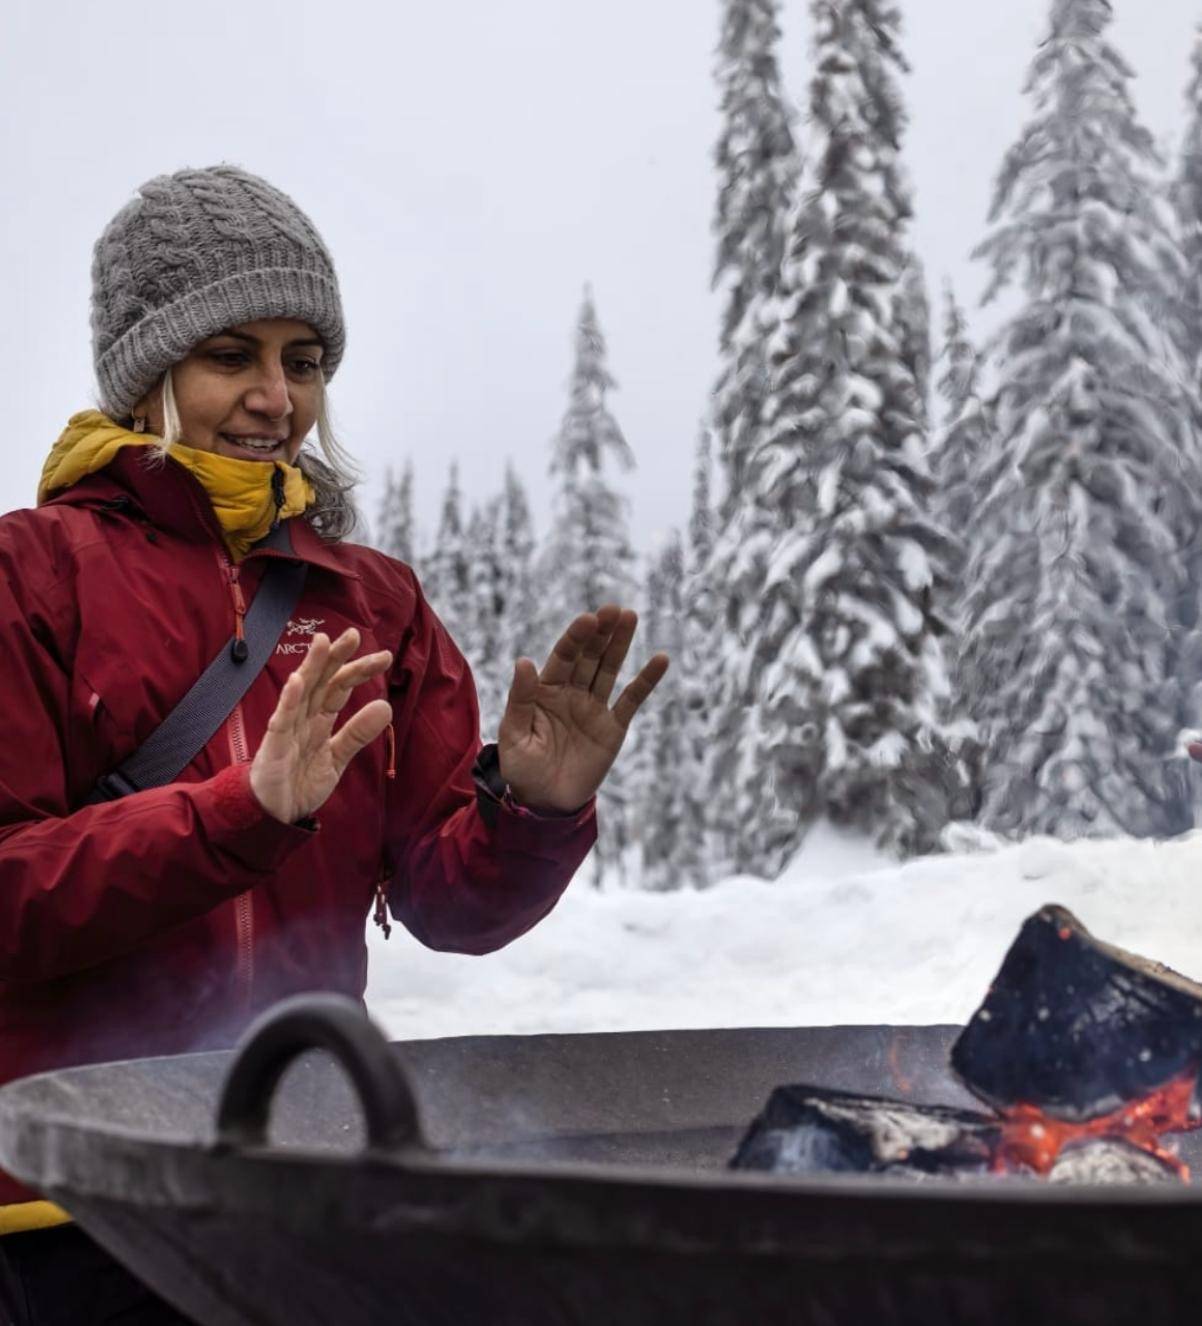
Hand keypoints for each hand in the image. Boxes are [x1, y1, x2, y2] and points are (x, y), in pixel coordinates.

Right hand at [250, 628, 392, 824]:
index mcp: (319, 720)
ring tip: (322, 642)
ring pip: (301, 693)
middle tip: (354, 634)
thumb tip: (387, 706)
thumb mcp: (337, 758)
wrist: (273, 815)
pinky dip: (288, 701)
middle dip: (336, 658)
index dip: (359, 671)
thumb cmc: (299, 782)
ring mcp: (287, 729)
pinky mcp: (274, 746)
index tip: (385, 657)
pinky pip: (281, 720)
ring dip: (311, 667)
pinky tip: (297, 681)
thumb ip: (358, 734)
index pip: (340, 688)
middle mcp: (303, 718)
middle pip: (321, 682)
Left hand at [498, 604, 668, 814]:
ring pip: (610, 670)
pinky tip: (660, 659)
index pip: (563, 657)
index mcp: (545, 691)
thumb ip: (521, 699)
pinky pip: (632, 700)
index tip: (589, 619)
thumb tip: (524, 661)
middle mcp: (571, 693)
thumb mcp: (514, 734)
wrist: (544, 804)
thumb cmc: (521, 769)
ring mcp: (594, 708)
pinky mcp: (613, 727)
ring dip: (620, 644)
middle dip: (601, 633)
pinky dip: (646, 680)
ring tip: (630, 617)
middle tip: (614, 609)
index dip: (576, 638)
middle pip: (589, 656)